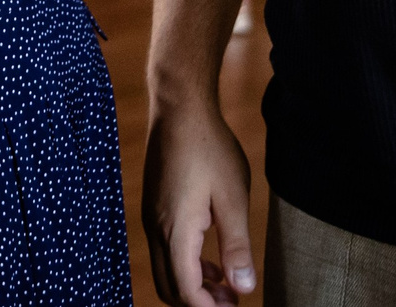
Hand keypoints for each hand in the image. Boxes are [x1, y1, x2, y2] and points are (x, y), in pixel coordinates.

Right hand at [142, 97, 258, 303]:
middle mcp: (156, 229)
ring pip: (165, 271)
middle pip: (169, 289)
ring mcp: (150, 218)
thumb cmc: (209, 148)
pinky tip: (210, 256)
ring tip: (226, 283)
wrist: (179, 108)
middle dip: (200, 303)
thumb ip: (237, 246)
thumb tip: (244, 288)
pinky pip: (163, 251)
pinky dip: (185, 265)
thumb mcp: (233, 198)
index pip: (186, 292)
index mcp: (176, 231)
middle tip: (233, 300)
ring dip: (193, 285)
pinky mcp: (153, 208)